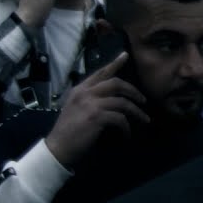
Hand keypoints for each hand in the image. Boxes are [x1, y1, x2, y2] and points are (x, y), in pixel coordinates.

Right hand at [44, 53, 148, 168]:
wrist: (58, 148)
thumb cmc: (68, 131)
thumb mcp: (76, 108)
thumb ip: (90, 99)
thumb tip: (111, 98)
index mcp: (80, 89)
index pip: (100, 73)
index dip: (114, 63)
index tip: (126, 55)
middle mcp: (85, 93)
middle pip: (116, 83)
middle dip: (133, 90)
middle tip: (143, 100)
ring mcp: (91, 104)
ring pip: (122, 102)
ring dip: (136, 112)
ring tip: (144, 119)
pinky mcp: (96, 117)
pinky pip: (120, 118)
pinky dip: (127, 128)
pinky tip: (127, 135)